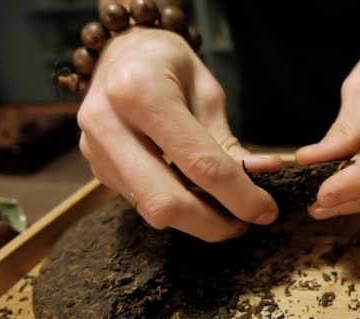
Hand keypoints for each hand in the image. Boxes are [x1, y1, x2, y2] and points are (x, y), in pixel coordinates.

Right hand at [77, 27, 281, 240]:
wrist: (118, 53)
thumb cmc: (169, 64)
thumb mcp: (207, 92)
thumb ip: (228, 141)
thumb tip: (264, 176)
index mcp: (140, 91)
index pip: (198, 162)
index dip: (238, 195)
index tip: (265, 210)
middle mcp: (108, 123)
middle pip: (166, 202)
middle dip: (212, 224)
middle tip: (243, 224)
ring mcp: (94, 150)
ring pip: (151, 210)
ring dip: (194, 221)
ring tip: (225, 213)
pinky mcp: (95, 168)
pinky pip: (141, 202)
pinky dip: (175, 208)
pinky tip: (195, 199)